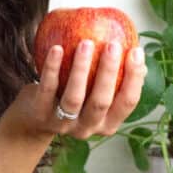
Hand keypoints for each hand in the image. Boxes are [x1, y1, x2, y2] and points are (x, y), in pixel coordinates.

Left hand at [12, 41, 146, 140]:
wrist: (35, 119)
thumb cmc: (72, 97)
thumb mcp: (94, 92)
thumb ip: (115, 77)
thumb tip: (137, 53)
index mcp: (108, 124)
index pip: (127, 103)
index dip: (135, 78)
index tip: (136, 51)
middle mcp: (88, 128)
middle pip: (101, 102)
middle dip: (109, 72)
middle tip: (113, 45)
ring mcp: (63, 125)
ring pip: (74, 97)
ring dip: (81, 69)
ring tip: (86, 43)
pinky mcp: (41, 115)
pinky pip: (48, 89)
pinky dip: (52, 68)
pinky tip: (57, 48)